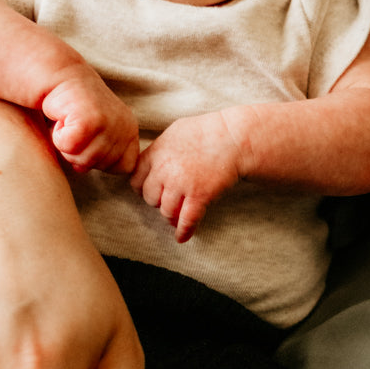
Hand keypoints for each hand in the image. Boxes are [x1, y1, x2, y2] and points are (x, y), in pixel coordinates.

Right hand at [42, 71, 139, 173]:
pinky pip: (70, 147)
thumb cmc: (76, 110)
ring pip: (84, 159)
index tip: (90, 139)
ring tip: (69, 122)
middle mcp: (125, 126)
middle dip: (80, 152)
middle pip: (101, 166)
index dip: (102, 160)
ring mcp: (109, 122)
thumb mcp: (97, 135)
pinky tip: (63, 119)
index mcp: (131, 131)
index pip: (125, 168)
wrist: (62, 76)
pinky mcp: (90, 120)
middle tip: (75, 127)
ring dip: (68, 145)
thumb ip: (99, 156)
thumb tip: (83, 168)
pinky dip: (59, 137)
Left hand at [131, 109, 245, 241]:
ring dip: (171, 216)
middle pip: (150, 198)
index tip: (152, 190)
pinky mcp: (199, 196)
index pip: (136, 179)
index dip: (143, 187)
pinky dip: (183, 231)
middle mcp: (165, 169)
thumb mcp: (174, 132)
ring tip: (177, 216)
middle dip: (158, 201)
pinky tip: (181, 237)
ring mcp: (181, 184)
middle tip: (170, 200)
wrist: (234, 137)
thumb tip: (149, 162)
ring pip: (166, 211)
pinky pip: (186, 221)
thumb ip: (158, 149)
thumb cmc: (207, 131)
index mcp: (157, 152)